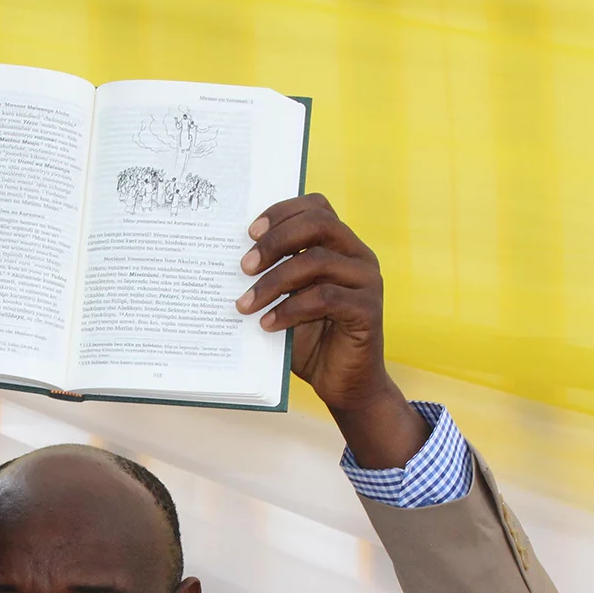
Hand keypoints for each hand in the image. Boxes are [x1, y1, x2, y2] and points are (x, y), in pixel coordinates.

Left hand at [237, 193, 428, 467]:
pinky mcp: (368, 310)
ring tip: (246, 305)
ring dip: (273, 282)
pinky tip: (268, 325)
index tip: (249, 232)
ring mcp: (366, 281)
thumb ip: (271, 277)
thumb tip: (225, 261)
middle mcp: (358, 256)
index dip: (281, 212)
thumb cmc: (309, 340)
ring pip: (317, 261)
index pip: (315, 207)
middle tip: (244, 266)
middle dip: (275, 241)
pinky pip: (326, 298)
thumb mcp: (285, 302)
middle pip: (318, 224)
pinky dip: (290, 309)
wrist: (343, 384)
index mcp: (339, 245)